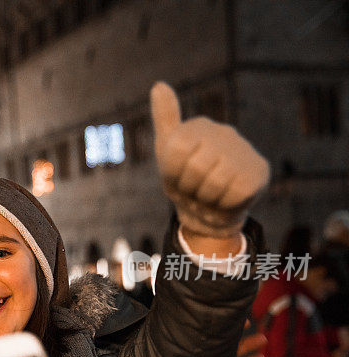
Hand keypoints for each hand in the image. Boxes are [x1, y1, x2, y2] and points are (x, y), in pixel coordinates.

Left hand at [151, 81, 269, 238]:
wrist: (207, 210)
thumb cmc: (184, 180)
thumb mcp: (166, 152)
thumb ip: (164, 119)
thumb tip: (158, 84)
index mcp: (198, 127)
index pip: (176, 150)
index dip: (172, 173)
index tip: (177, 176)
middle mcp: (224, 132)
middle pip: (195, 168)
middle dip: (189, 188)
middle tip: (194, 188)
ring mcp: (244, 151)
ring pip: (214, 183)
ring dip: (206, 198)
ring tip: (208, 194)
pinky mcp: (259, 171)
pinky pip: (234, 194)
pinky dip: (224, 204)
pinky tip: (227, 198)